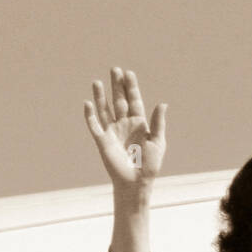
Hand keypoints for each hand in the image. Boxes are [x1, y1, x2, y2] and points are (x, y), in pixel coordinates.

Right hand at [84, 67, 166, 193]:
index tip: (129, 73)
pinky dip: (90, 115)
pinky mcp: (103, 141)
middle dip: (117, 85)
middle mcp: (124, 125)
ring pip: (105, 109)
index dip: (131, 87)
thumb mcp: (158, 142)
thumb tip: (162, 103)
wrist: (136, 182)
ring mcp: (113, 132)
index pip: (134, 101)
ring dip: (101, 96)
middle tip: (115, 69)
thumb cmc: (150, 165)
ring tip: (97, 81)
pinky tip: (88, 103)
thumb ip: (158, 123)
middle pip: (119, 100)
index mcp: (139, 124)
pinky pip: (94, 126)